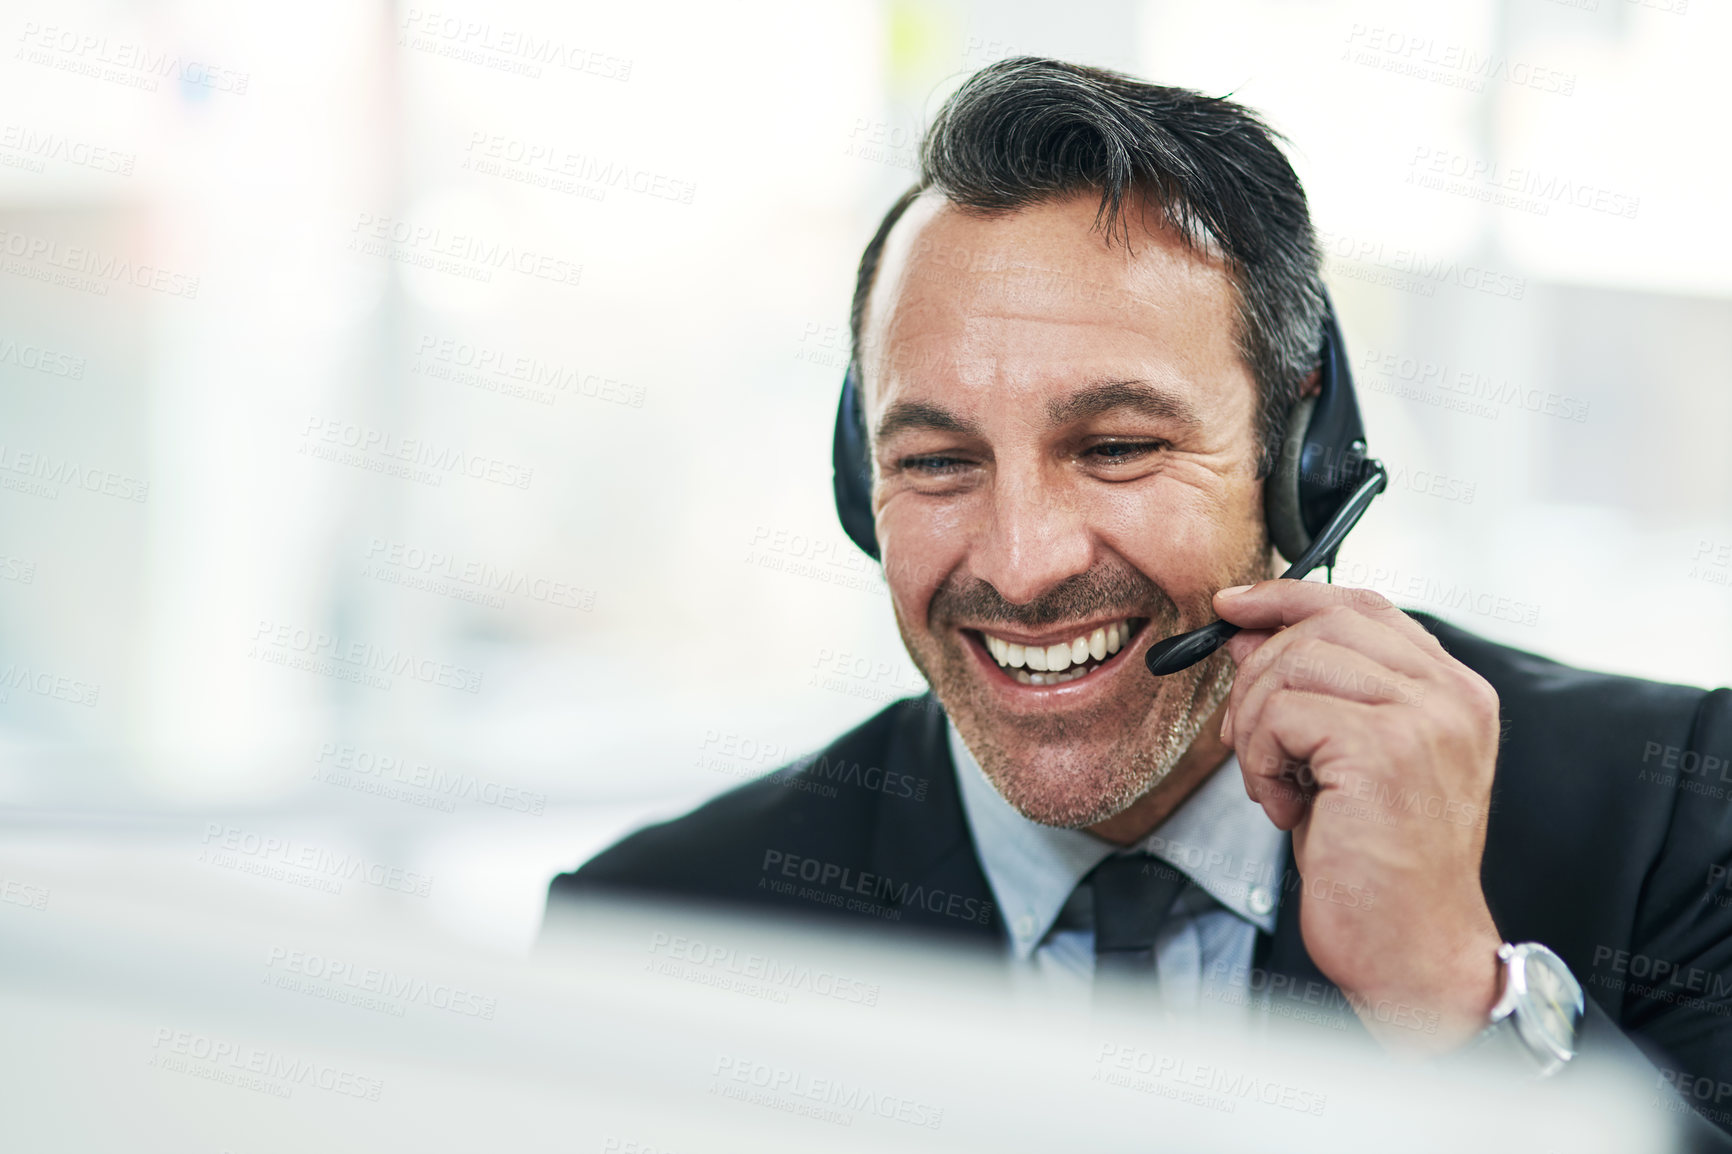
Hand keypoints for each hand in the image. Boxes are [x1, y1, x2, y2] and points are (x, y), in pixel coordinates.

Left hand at [1214, 580, 1503, 1052]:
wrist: (1412, 951)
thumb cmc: (1379, 869)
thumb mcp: (1345, 760)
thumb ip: (1315, 691)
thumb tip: (1250, 631)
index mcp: (1454, 692)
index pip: (1363, 605)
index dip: (1289, 598)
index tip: (1234, 608)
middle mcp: (1450, 696)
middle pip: (1324, 621)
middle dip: (1258, 670)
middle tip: (1246, 735)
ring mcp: (1422, 718)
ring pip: (1293, 662)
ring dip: (1256, 724)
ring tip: (1276, 782)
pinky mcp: (1382, 749)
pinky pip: (1281, 713)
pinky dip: (1261, 759)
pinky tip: (1286, 804)